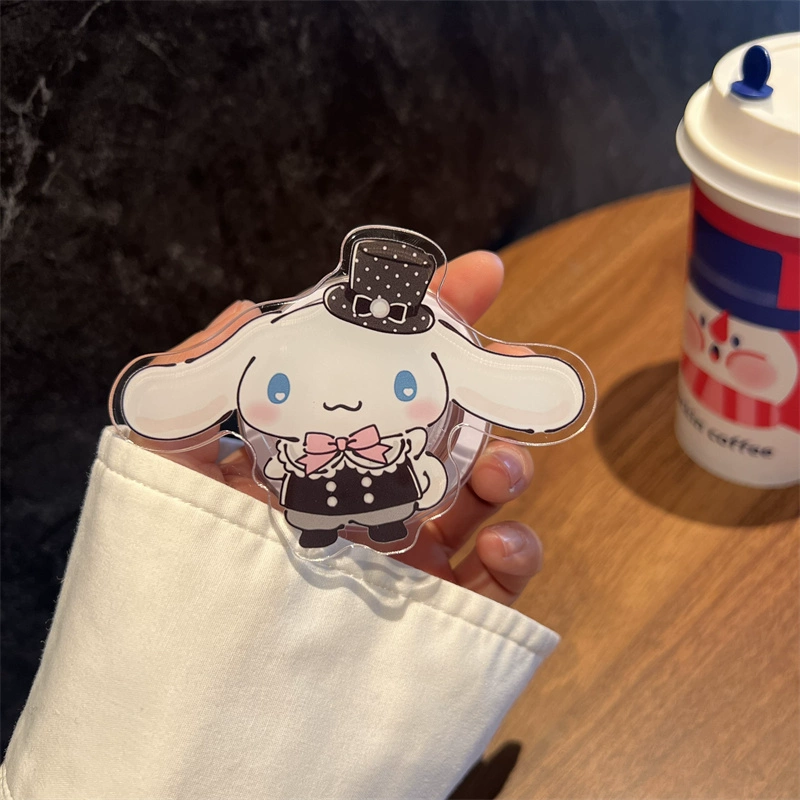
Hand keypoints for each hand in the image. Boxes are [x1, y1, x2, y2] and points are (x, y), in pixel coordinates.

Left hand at [135, 252, 542, 606]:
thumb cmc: (174, 565)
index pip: (384, 368)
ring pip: (480, 496)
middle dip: (490, 386)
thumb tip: (249, 312)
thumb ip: (192, 384)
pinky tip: (499, 543)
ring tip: (499, 467)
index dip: (433, 318)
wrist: (191, 693)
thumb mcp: (163, 460)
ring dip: (506, 468)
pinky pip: (492, 583)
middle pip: (448, 424)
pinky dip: (516, 555)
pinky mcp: (429, 613)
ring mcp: (404, 549)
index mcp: (322, 446)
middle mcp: (369, 488)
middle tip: (510, 363)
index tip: (478, 276)